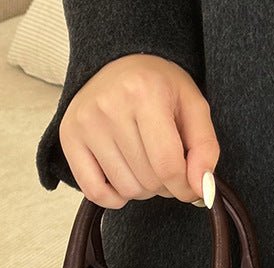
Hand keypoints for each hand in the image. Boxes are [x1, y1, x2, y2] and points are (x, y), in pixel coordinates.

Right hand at [58, 53, 219, 208]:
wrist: (118, 64)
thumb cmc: (159, 88)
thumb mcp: (193, 108)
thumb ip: (205, 149)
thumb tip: (201, 191)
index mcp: (145, 92)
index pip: (168, 165)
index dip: (185, 188)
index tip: (191, 188)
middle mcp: (110, 105)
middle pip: (148, 181)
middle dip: (164, 184)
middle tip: (163, 161)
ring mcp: (85, 122)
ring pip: (126, 190)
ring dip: (142, 188)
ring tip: (143, 162)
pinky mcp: (69, 137)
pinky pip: (95, 193)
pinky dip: (114, 197)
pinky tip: (122, 178)